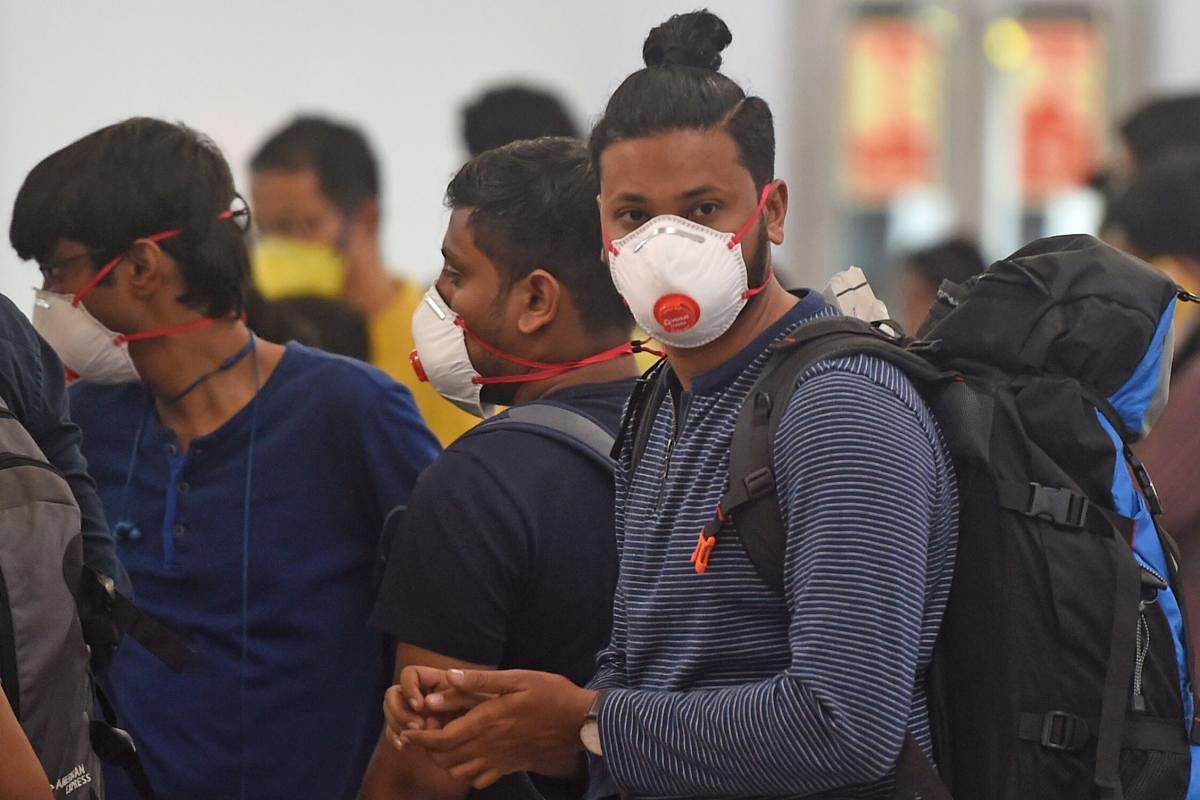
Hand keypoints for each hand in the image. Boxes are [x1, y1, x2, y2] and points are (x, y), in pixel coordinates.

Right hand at [383, 667, 493, 748]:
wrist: (501, 728)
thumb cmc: (496, 706)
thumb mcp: (483, 696)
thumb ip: (460, 692)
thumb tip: (430, 699)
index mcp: (436, 680)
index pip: (410, 675)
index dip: (409, 688)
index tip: (421, 705)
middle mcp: (423, 694)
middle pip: (394, 694)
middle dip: (400, 711)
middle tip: (417, 727)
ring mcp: (417, 714)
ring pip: (392, 713)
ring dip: (396, 725)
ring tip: (410, 739)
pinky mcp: (417, 732)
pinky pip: (397, 732)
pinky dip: (396, 738)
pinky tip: (405, 747)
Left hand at [400, 669, 595, 789]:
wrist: (580, 722)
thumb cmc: (550, 694)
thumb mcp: (518, 678)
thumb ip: (481, 682)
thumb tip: (448, 677)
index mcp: (488, 721)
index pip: (444, 737)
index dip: (421, 736)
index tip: (407, 730)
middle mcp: (490, 745)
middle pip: (446, 757)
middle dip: (428, 748)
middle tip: (423, 732)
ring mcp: (500, 759)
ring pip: (459, 771)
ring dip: (445, 759)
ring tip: (443, 742)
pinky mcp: (510, 767)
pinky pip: (479, 779)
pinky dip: (466, 771)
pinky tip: (468, 755)